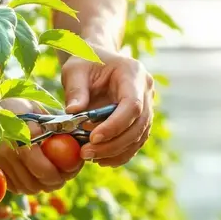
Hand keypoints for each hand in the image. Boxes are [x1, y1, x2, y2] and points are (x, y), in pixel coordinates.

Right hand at [0, 99, 82, 193]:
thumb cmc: (21, 108)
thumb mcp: (40, 112)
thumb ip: (57, 127)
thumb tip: (78, 143)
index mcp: (23, 136)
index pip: (44, 169)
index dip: (60, 176)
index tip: (71, 171)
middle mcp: (8, 151)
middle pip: (36, 183)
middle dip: (54, 183)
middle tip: (64, 177)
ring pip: (26, 188)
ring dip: (42, 186)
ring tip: (52, 178)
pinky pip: (15, 187)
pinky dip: (28, 186)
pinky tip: (37, 177)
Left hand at [61, 48, 153, 166]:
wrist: (97, 60)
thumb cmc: (85, 62)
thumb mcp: (75, 70)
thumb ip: (75, 90)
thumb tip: (73, 113)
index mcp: (133, 74)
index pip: (132, 105)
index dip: (115, 125)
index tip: (93, 138)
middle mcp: (146, 91)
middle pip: (139, 125)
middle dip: (113, 144)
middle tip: (86, 153)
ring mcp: (147, 106)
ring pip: (139, 137)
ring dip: (116, 152)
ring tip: (90, 157)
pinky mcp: (141, 120)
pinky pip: (135, 141)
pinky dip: (119, 154)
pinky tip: (100, 159)